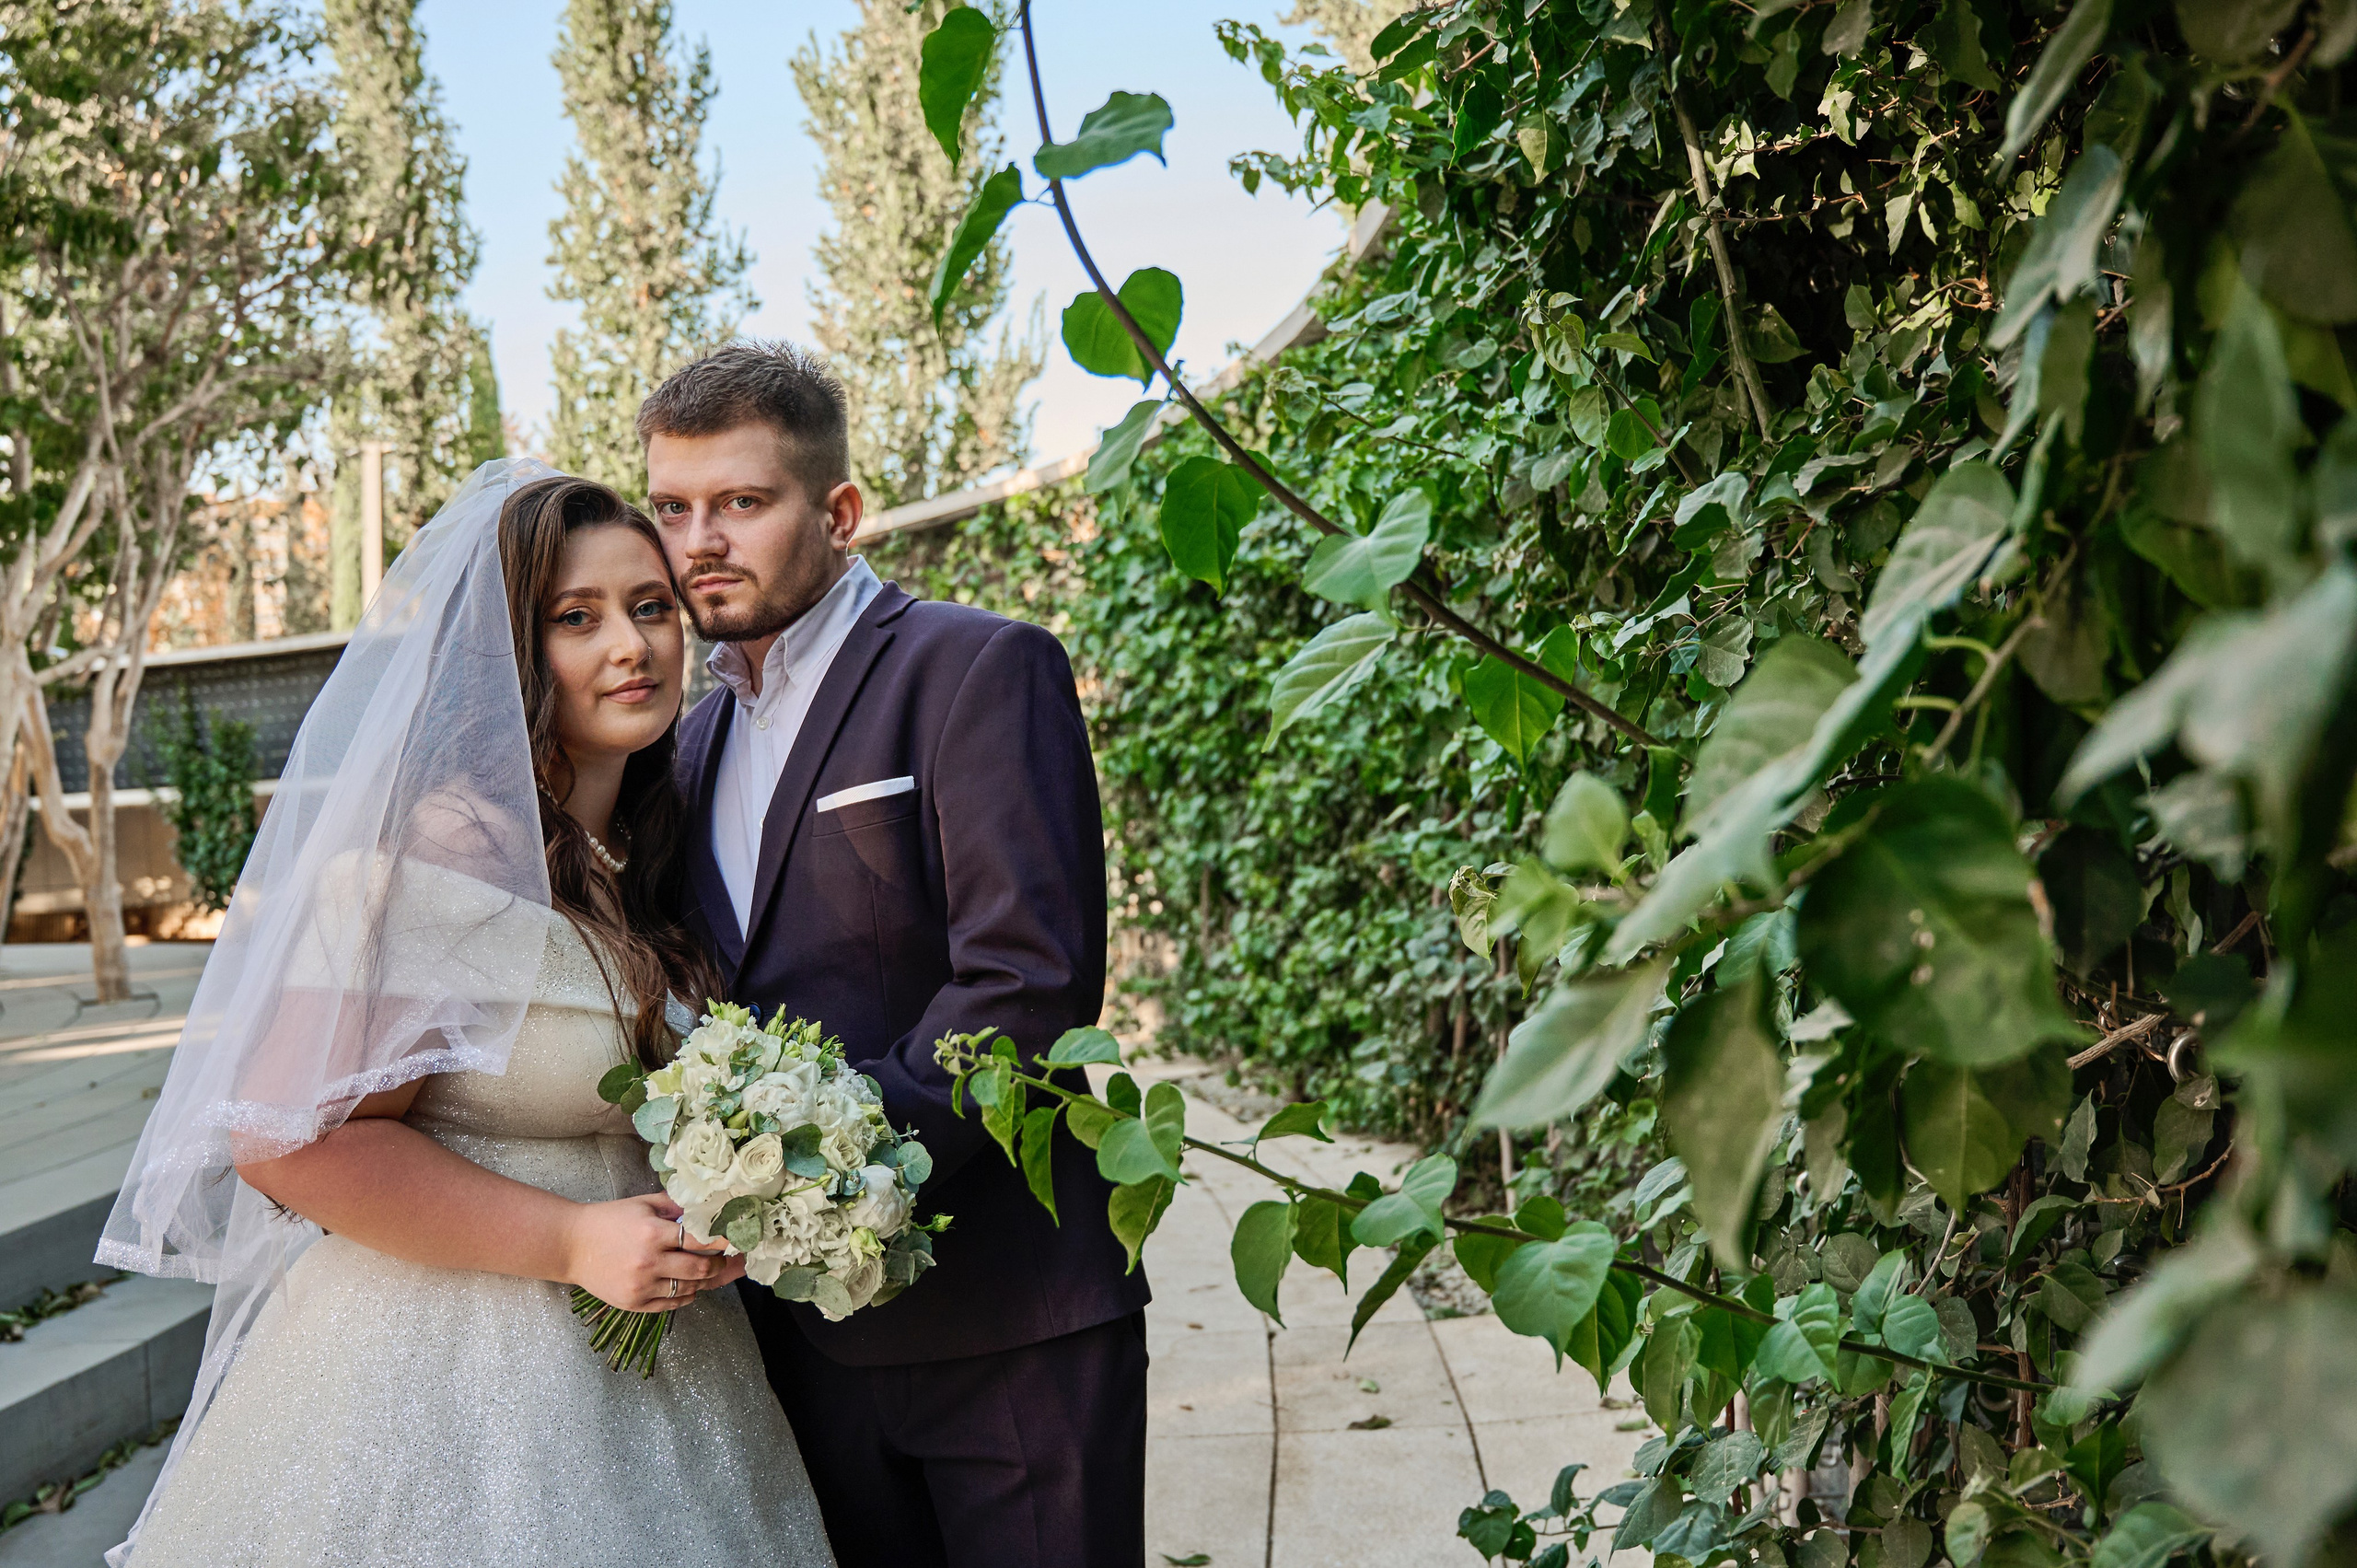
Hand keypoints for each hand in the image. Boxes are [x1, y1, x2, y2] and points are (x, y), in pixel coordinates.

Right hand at [561, 1192, 742, 1310]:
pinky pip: (671, 1305)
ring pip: (689, 1290)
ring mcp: (641, 1287)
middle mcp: (648, 1262)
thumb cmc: (609, 1220)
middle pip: (701, 1269)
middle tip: (733, 1259)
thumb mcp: (643, 1204)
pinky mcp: (633, 1304)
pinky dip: (686, 1296)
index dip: (723, 1240)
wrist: (571, 1245)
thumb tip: (710, 1206)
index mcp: (652, 1233)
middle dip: (721, 1264)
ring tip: (715, 1272)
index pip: (701, 1240)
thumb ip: (676, 1205)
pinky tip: (691, 1286)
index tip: (738, 1239)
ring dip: (706, 1282)